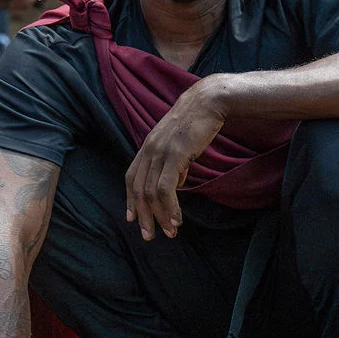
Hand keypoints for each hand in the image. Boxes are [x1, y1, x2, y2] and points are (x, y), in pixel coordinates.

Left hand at [125, 79, 225, 240]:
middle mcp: (149, 150)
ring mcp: (159, 152)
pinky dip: (170, 208)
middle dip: (143, 216)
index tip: (133, 218)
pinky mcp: (174, 155)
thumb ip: (174, 163)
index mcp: (147, 146)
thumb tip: (177, 183)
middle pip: (138, 190)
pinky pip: (166, 189)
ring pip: (151, 193)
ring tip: (170, 232)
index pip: (131, 177)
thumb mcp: (180, 143)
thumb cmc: (198, 121)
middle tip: (149, 236)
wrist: (208, 101)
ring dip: (160, 216)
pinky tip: (177, 219)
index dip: (130, 200)